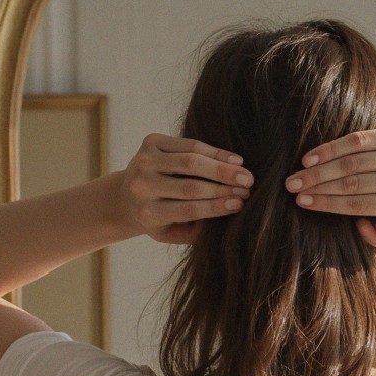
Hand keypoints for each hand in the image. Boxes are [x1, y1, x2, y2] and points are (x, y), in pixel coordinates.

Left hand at [114, 134, 252, 244]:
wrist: (125, 196)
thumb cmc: (159, 218)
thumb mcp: (173, 234)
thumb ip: (196, 230)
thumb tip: (227, 211)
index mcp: (147, 214)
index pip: (188, 209)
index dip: (216, 206)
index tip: (240, 204)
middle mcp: (142, 187)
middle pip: (191, 185)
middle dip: (224, 186)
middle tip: (249, 188)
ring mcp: (144, 161)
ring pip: (191, 161)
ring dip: (223, 168)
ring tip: (245, 174)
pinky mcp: (150, 142)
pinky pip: (189, 145)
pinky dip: (214, 152)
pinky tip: (234, 160)